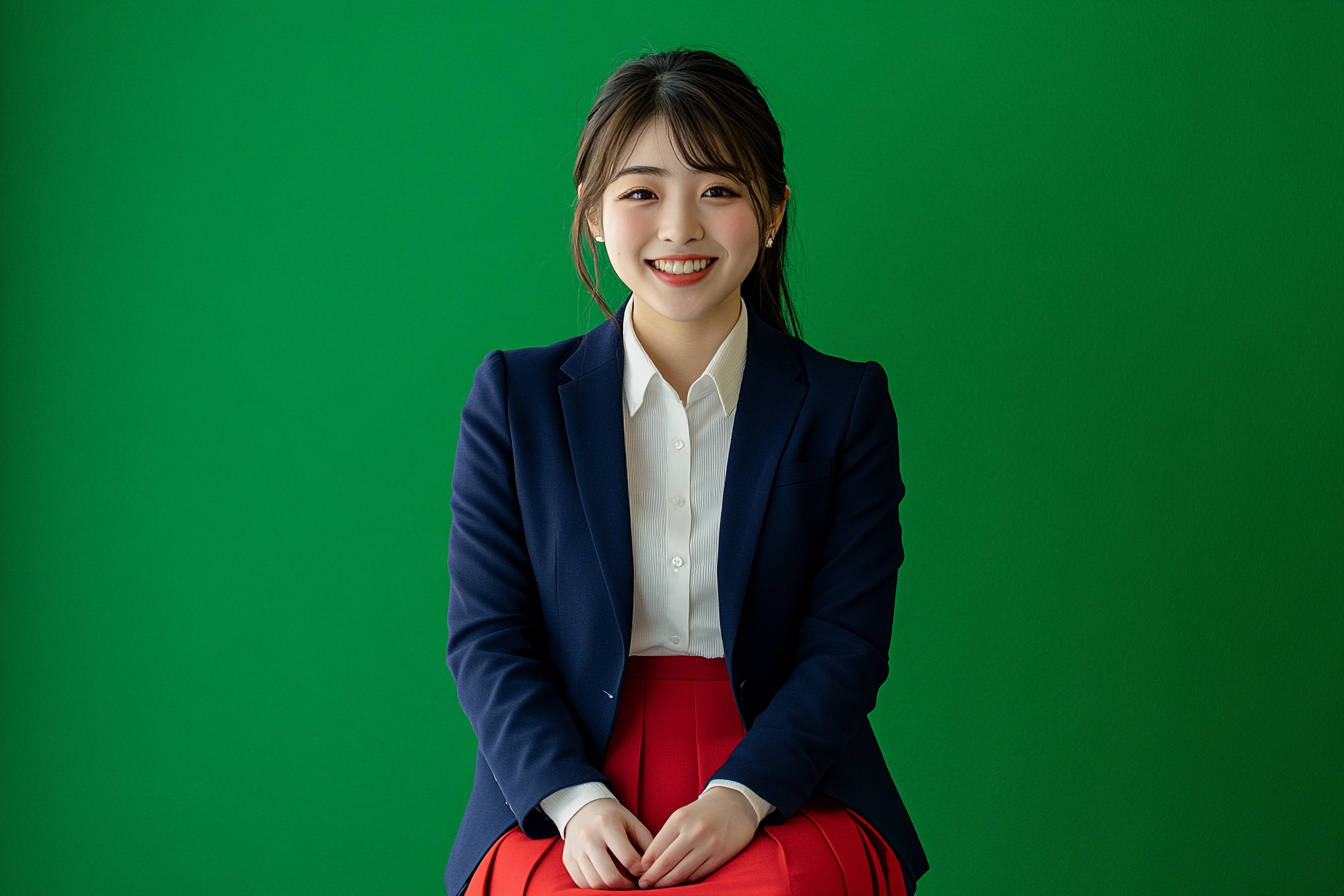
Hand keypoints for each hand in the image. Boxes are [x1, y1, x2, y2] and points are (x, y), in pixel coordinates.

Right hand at [563, 798, 653, 889]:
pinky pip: (582, 883)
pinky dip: (596, 888)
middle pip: (610, 876)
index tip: (646, 873)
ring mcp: (576, 850)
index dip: (641, 872)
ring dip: (612, 889)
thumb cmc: (614, 818)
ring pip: (595, 884)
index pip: (629, 859)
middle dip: (627, 886)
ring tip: (622, 883)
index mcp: (607, 824)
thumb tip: (654, 869)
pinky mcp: (568, 859)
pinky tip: (606, 881)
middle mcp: (589, 837)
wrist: (583, 809)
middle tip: (635, 884)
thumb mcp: (633, 823)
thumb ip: (647, 844)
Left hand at [637, 787, 758, 888]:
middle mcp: (694, 832)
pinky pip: (698, 875)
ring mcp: (708, 845)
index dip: (645, 865)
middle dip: (652, 878)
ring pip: (681, 873)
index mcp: (680, 818)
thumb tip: (649, 863)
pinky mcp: (720, 856)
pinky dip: (687, 880)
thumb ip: (667, 837)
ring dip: (667, 883)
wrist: (736, 804)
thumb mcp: (682, 815)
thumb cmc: (703, 812)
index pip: (655, 849)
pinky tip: (680, 881)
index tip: (639, 873)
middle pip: (666, 864)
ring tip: (659, 886)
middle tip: (644, 885)